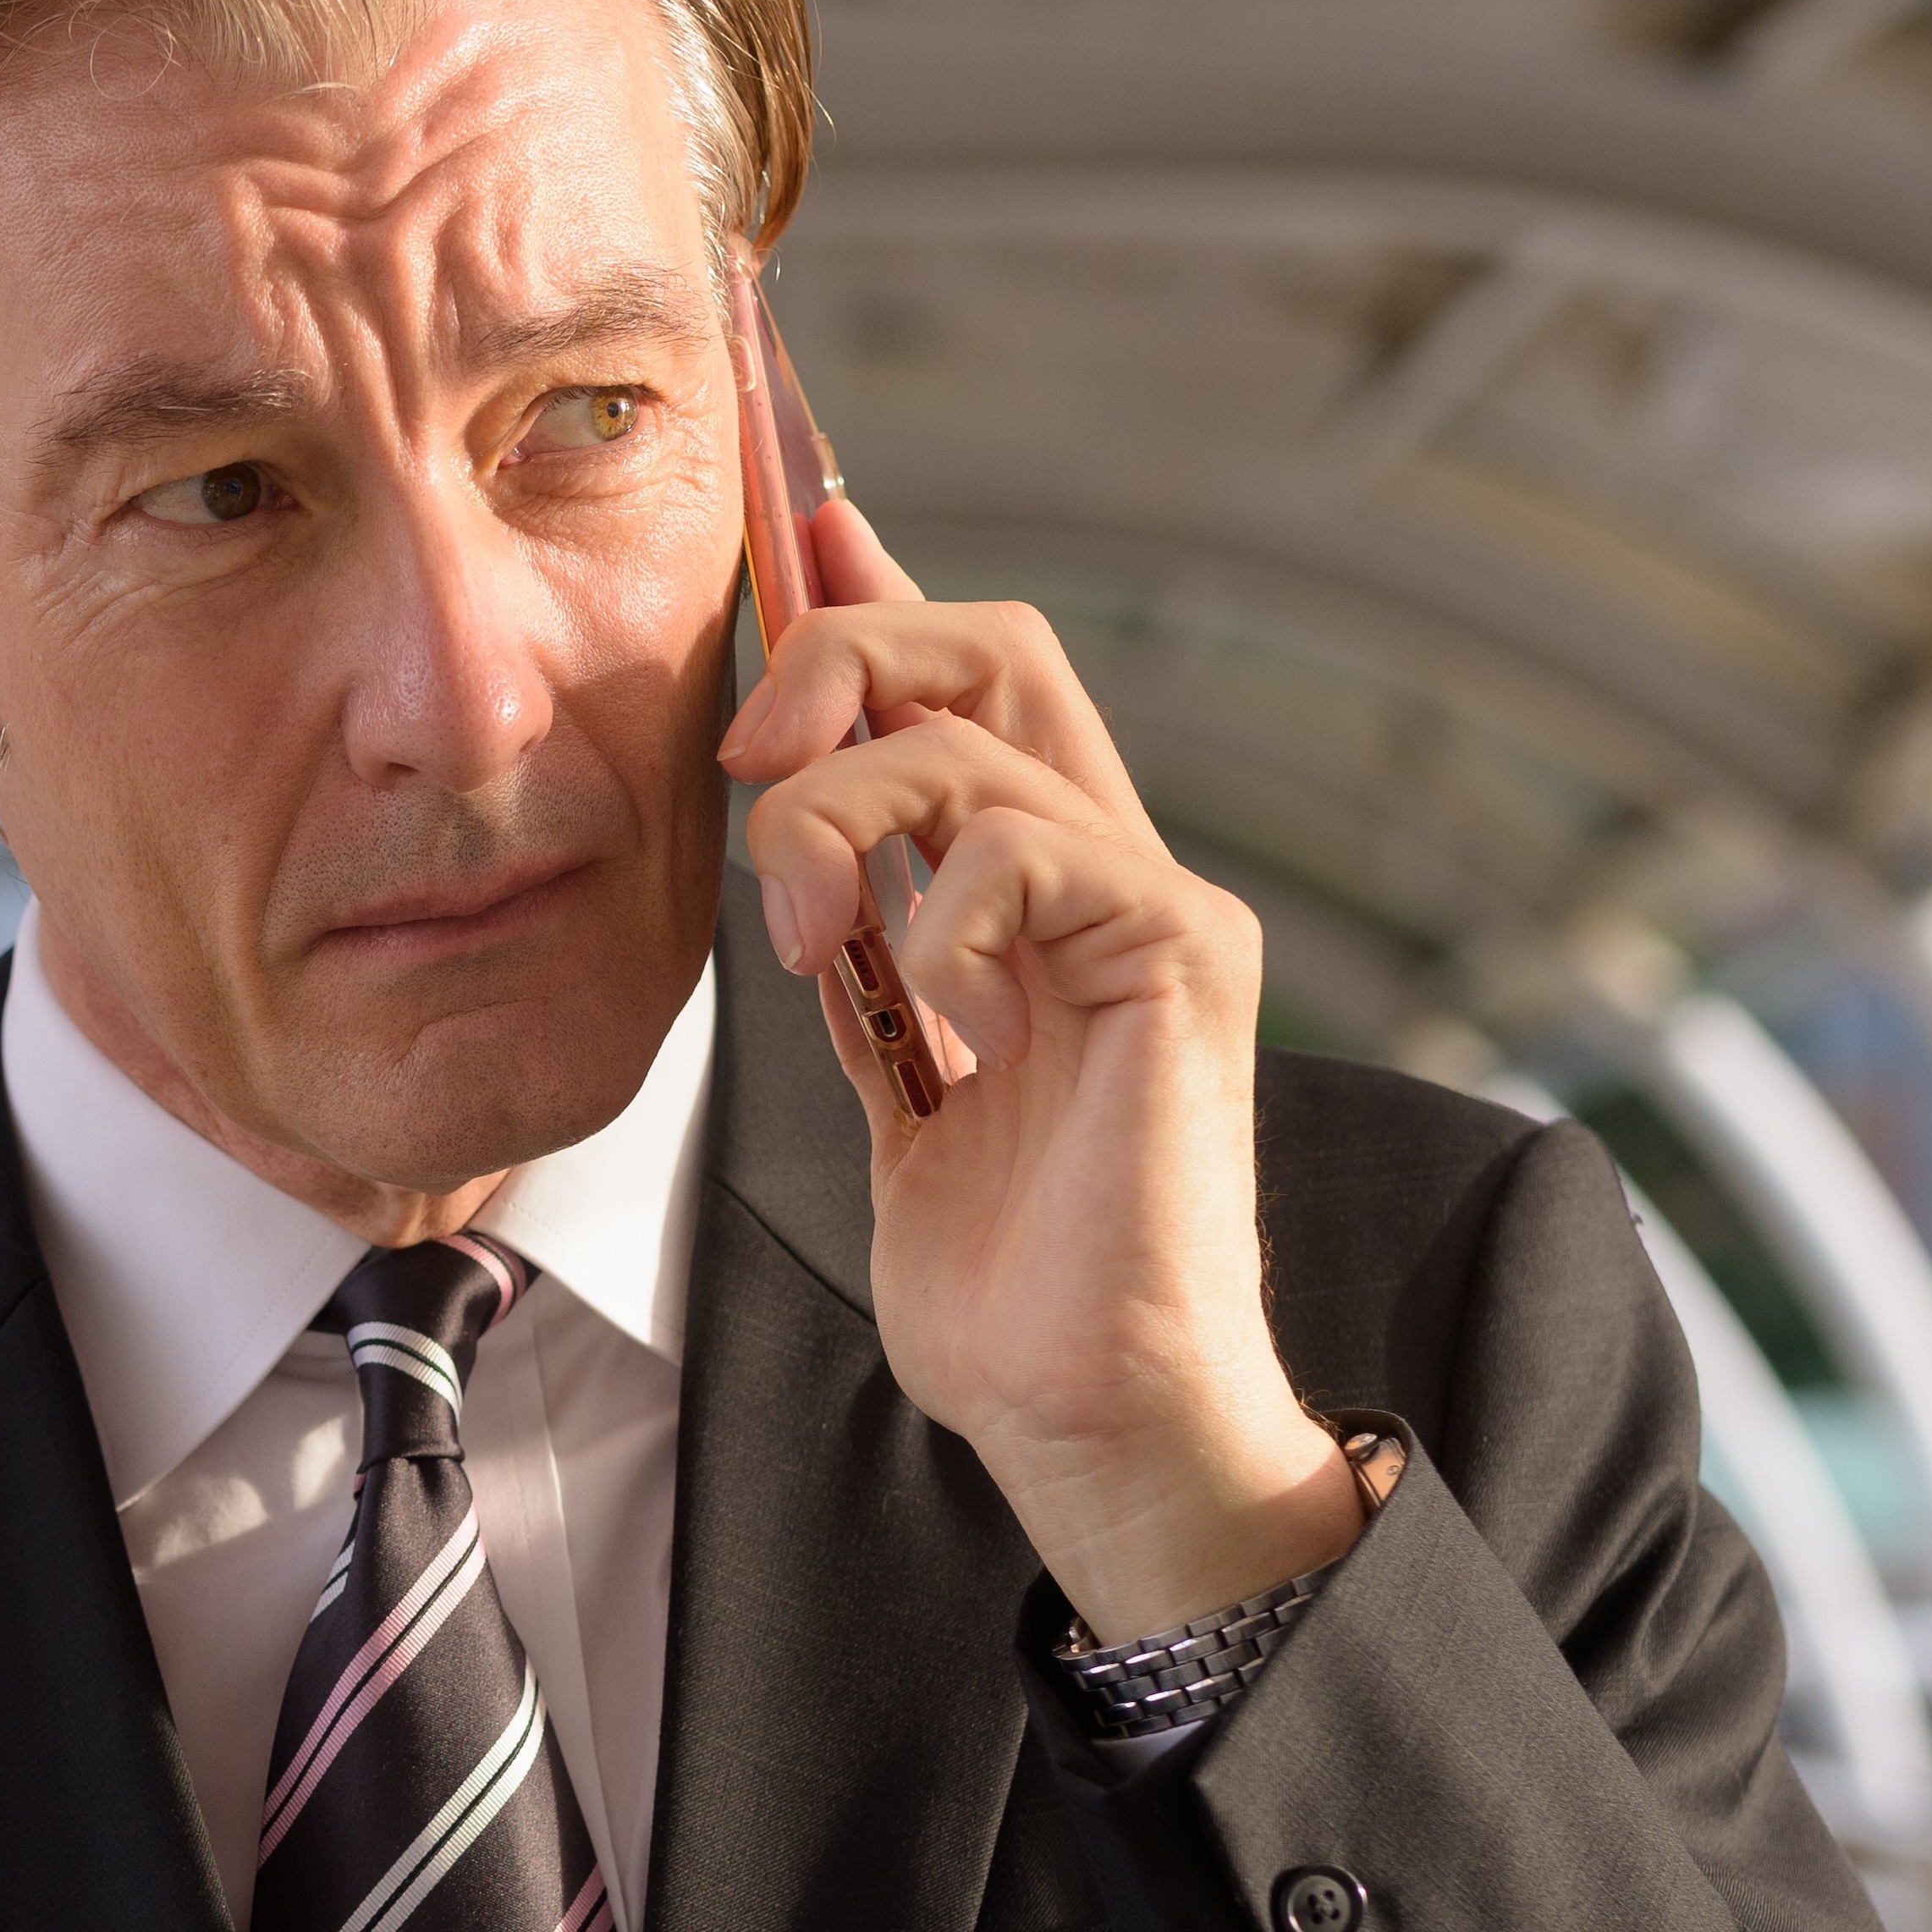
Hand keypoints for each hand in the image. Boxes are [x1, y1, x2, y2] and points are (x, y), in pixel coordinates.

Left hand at [718, 501, 1360, 1643]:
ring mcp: (1156, 907)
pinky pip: (1034, 842)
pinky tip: (932, 999)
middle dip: (850, 649)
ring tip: (804, 943)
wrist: (1085, 1412)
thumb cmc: (1002, 1279)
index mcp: (1038, 894)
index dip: (876, 587)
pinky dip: (942, 897)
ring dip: (839, 814)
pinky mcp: (1183, 957)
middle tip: (748, 751)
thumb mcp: (888, 1075)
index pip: (968, 682)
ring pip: (981, 732)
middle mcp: (1109, 873)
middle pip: (1000, 642)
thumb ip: (859, 945)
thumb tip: (793, 826)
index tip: (786, 519)